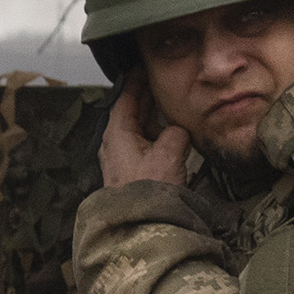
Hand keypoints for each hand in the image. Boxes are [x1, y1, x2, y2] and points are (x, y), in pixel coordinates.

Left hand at [100, 73, 190, 189]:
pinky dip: (153, 133)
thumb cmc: (148, 190)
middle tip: (158, 80)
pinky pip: (141, 144)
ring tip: (165, 102)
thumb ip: (176, 131)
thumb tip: (179, 128)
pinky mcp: (130, 173)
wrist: (140, 226)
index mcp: (117, 132)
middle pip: (129, 111)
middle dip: (143, 95)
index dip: (135, 80)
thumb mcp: (170, 152)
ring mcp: (121, 159)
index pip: (124, 97)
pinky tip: (167, 132)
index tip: (143, 67)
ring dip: (150, 115)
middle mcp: (114, 143)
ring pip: (136, 128)